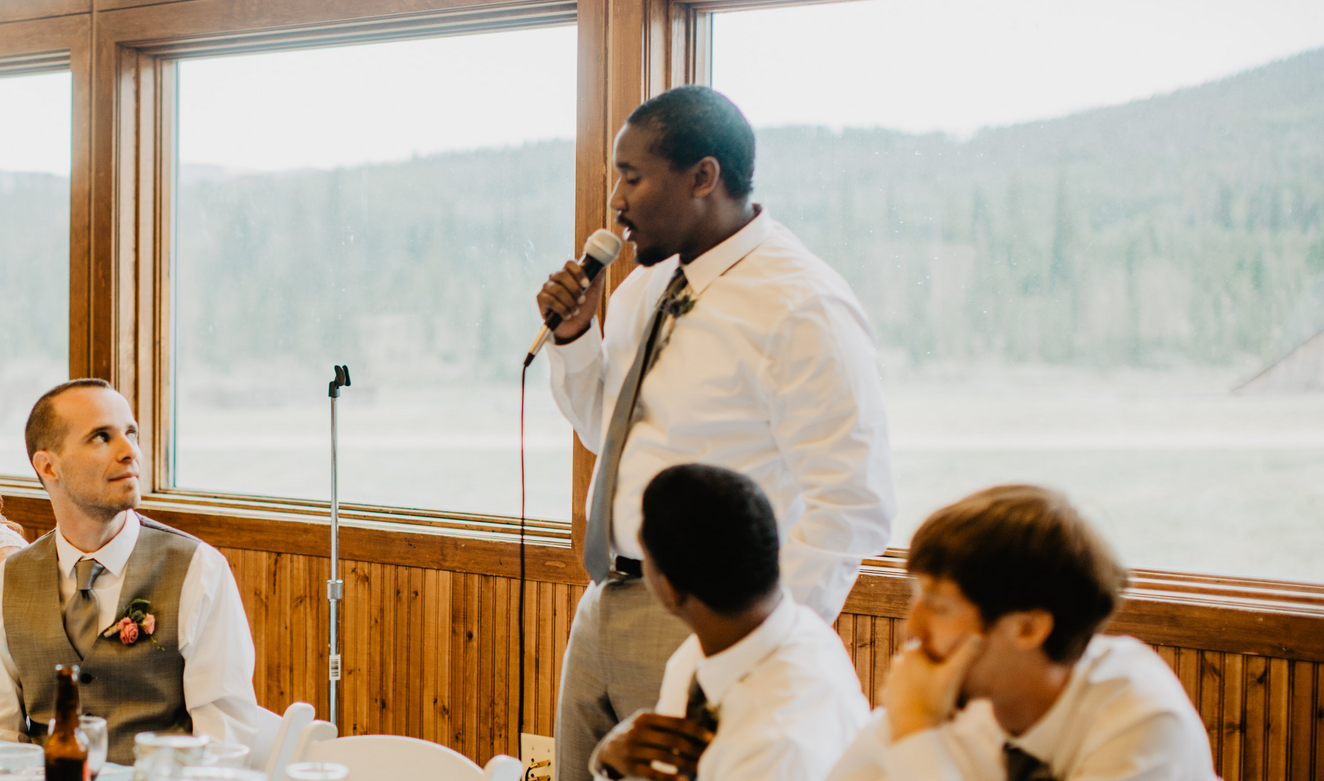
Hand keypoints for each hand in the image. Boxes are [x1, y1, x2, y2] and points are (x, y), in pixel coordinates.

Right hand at [536, 259, 605, 343]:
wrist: (578, 326)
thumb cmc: (585, 306)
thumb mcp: (595, 291)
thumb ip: (598, 275)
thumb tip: (602, 262)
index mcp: (569, 273)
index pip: (570, 264)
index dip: (578, 273)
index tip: (586, 284)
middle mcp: (556, 278)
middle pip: (562, 275)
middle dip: (575, 290)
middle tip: (582, 301)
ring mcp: (547, 288)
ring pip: (557, 289)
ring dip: (570, 302)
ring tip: (575, 311)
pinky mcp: (541, 299)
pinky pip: (551, 301)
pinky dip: (562, 310)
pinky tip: (567, 315)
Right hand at [597, 713, 713, 780]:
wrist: (607, 749)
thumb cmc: (635, 734)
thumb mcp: (646, 722)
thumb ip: (666, 723)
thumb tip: (698, 728)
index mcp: (646, 717)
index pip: (676, 722)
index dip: (696, 731)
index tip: (712, 738)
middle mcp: (638, 731)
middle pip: (673, 740)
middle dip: (694, 749)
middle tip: (709, 755)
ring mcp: (633, 750)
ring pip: (665, 757)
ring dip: (686, 764)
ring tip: (700, 768)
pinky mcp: (630, 767)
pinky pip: (654, 773)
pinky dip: (670, 778)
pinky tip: (684, 780)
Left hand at [882, 634, 982, 740]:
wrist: (913, 727)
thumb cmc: (934, 699)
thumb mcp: (954, 675)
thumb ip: (966, 654)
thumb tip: (979, 636)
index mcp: (910, 654)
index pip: (919, 644)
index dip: (931, 652)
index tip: (941, 663)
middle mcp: (896, 664)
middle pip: (913, 662)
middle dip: (925, 670)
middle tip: (940, 684)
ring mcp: (889, 681)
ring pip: (905, 678)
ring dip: (917, 685)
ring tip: (935, 700)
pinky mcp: (886, 697)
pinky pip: (898, 694)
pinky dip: (907, 698)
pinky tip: (920, 706)